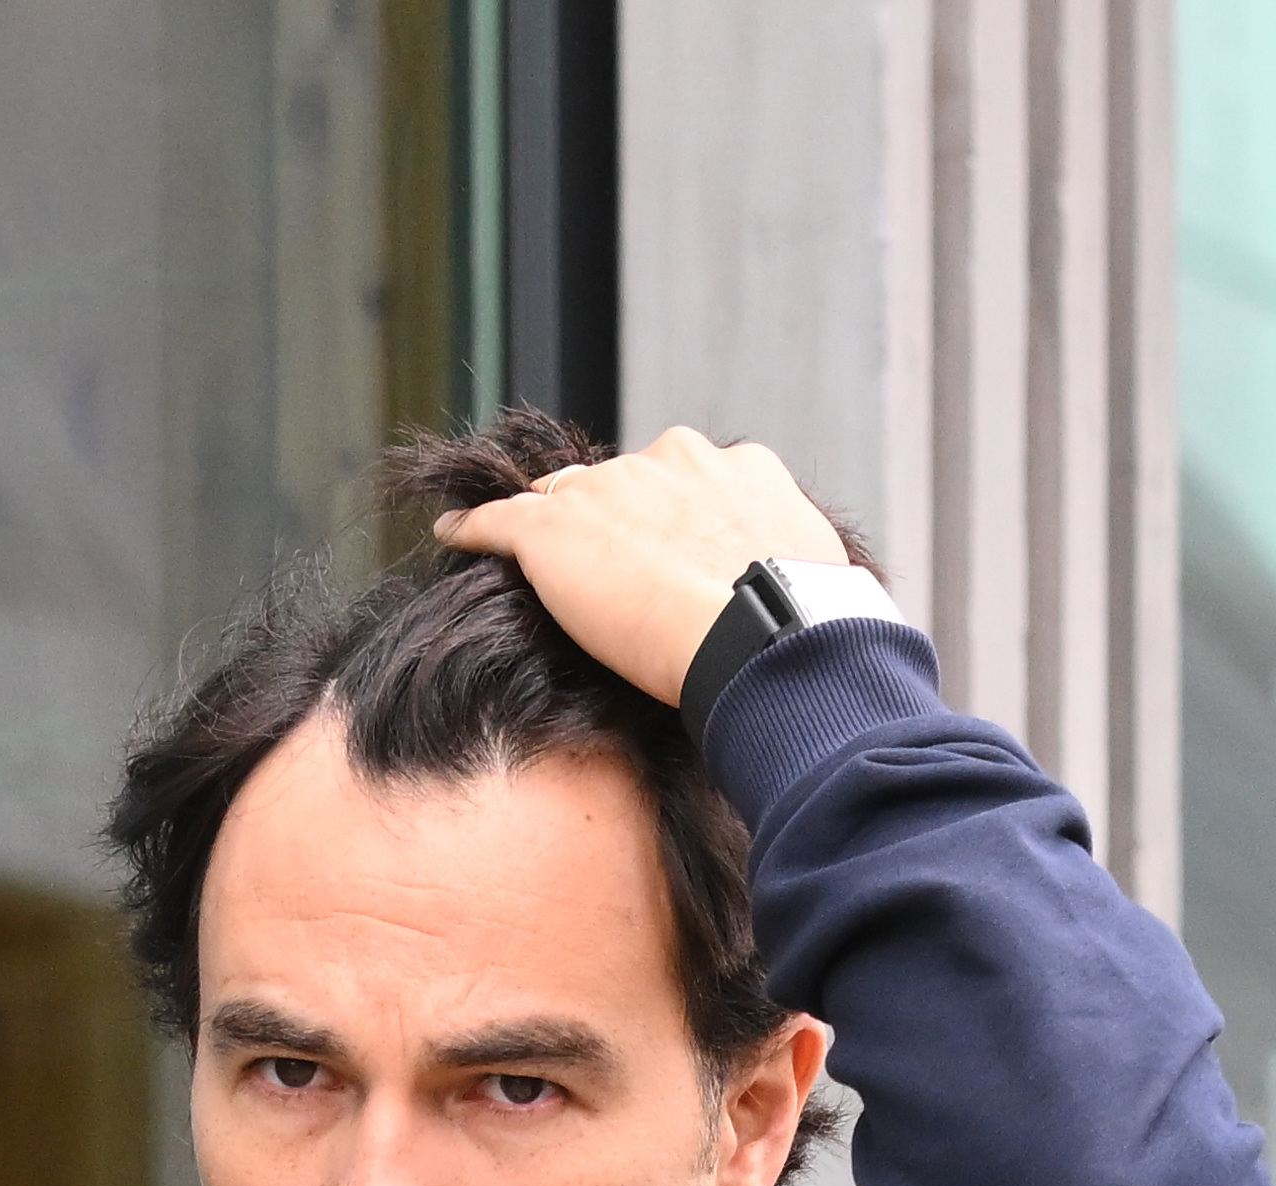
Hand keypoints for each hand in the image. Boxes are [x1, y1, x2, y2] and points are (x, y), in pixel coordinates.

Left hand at [429, 427, 858, 709]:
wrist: (764, 636)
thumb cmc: (805, 626)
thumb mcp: (820, 577)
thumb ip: (796, 568)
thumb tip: (825, 603)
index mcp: (737, 467)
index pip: (683, 481)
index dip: (669, 519)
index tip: (665, 551)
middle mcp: (670, 458)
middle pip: (619, 482)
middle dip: (610, 517)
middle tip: (608, 569)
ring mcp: (607, 489)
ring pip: (561, 499)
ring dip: (549, 526)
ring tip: (529, 554)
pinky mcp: (553, 530)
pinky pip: (497, 520)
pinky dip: (471, 528)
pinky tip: (451, 535)